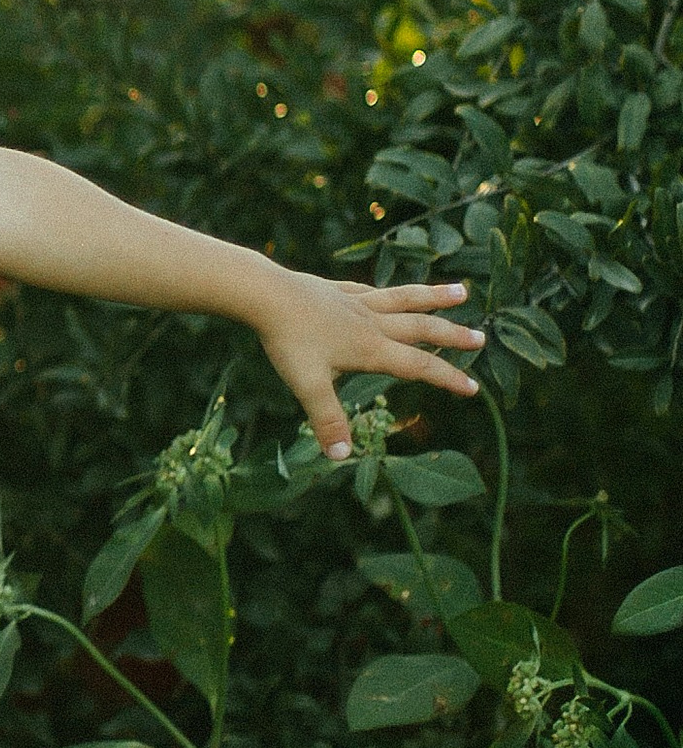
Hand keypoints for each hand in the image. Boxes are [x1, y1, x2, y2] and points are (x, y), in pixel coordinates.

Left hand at [254, 271, 482, 455]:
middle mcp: (371, 323)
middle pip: (421, 328)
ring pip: (404, 299)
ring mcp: (355, 303)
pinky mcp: (337, 290)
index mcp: (371, 348)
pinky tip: (388, 292)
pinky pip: (371, 291)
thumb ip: (327, 420)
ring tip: (462, 292)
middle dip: (452, 336)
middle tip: (481, 339)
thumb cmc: (288, 340)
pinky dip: (388, 292)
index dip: (447, 377)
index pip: (419, 366)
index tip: (473, 388)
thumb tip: (340, 457)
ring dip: (434, 297)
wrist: (265, 294)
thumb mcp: (307, 385)